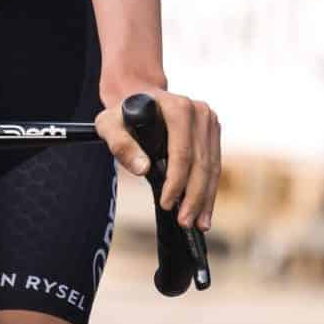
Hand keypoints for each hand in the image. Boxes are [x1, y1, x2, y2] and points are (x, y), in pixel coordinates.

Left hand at [96, 86, 221, 230]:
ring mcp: (209, 121)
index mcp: (177, 107)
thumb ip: (121, 144)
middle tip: (185, 221)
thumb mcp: (109, 125)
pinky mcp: (213, 133)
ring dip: (206, 198)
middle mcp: (199, 112)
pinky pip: (214, 166)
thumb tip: (142, 168)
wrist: (138, 99)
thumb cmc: (122, 114)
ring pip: (212, 167)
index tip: (167, 204)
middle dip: (193, 196)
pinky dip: (209, 190)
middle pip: (201, 162)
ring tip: (198, 223)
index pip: (181, 151)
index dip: (176, 181)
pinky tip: (204, 210)